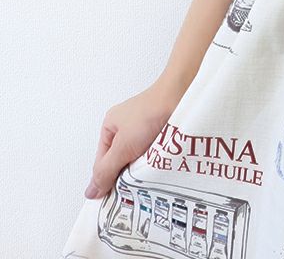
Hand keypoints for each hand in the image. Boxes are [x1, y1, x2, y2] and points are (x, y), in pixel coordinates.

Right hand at [83, 78, 180, 199]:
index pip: (102, 162)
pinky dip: (157, 161)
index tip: (113, 199)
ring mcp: (146, 129)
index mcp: (111, 127)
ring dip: (144, 168)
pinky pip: (155, 154)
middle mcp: (127, 127)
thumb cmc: (150, 112)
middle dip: (128, 174)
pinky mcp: (162, 132)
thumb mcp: (121, 147)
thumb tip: (91, 191)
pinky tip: (161, 165)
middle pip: (122, 161)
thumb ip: (105, 170)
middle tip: (133, 186)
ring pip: (139, 160)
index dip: (107, 180)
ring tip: (149, 172)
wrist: (181, 96)